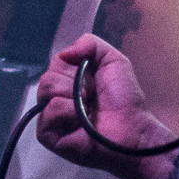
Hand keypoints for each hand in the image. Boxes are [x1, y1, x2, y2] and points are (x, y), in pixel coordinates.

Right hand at [35, 34, 175, 178]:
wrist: (132, 128)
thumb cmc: (124, 98)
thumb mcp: (113, 60)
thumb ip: (90, 44)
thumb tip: (64, 53)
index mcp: (68, 80)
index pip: (57, 61)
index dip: (75, 67)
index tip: (93, 80)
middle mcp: (56, 96)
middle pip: (48, 76)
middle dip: (75, 83)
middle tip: (92, 97)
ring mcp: (49, 116)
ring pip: (46, 90)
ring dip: (73, 97)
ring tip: (88, 109)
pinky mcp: (47, 134)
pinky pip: (50, 111)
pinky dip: (68, 113)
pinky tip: (80, 122)